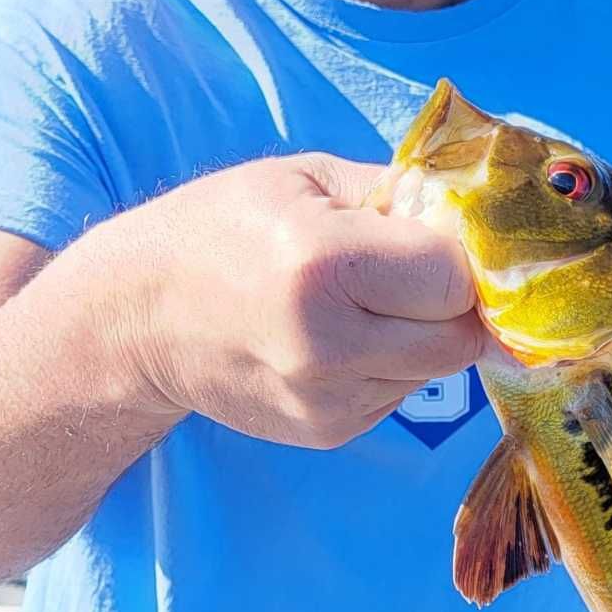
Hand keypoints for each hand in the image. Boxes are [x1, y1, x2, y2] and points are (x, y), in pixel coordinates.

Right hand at [124, 152, 486, 448]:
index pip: (456, 278)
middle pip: (461, 336)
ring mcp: (329, 399)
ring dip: (423, 333)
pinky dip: (391, 363)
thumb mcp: (305, 179)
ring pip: (437, 368)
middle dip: (454, 302)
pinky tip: (341, 335)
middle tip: (416, 272)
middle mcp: (329, 344)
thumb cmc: (221, 229)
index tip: (443, 239)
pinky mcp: (328, 433)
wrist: (132, 321)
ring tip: (363, 301)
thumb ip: (400, 193)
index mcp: (324, 264)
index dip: (462, 257)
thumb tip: (480, 216)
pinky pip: (402, 393)